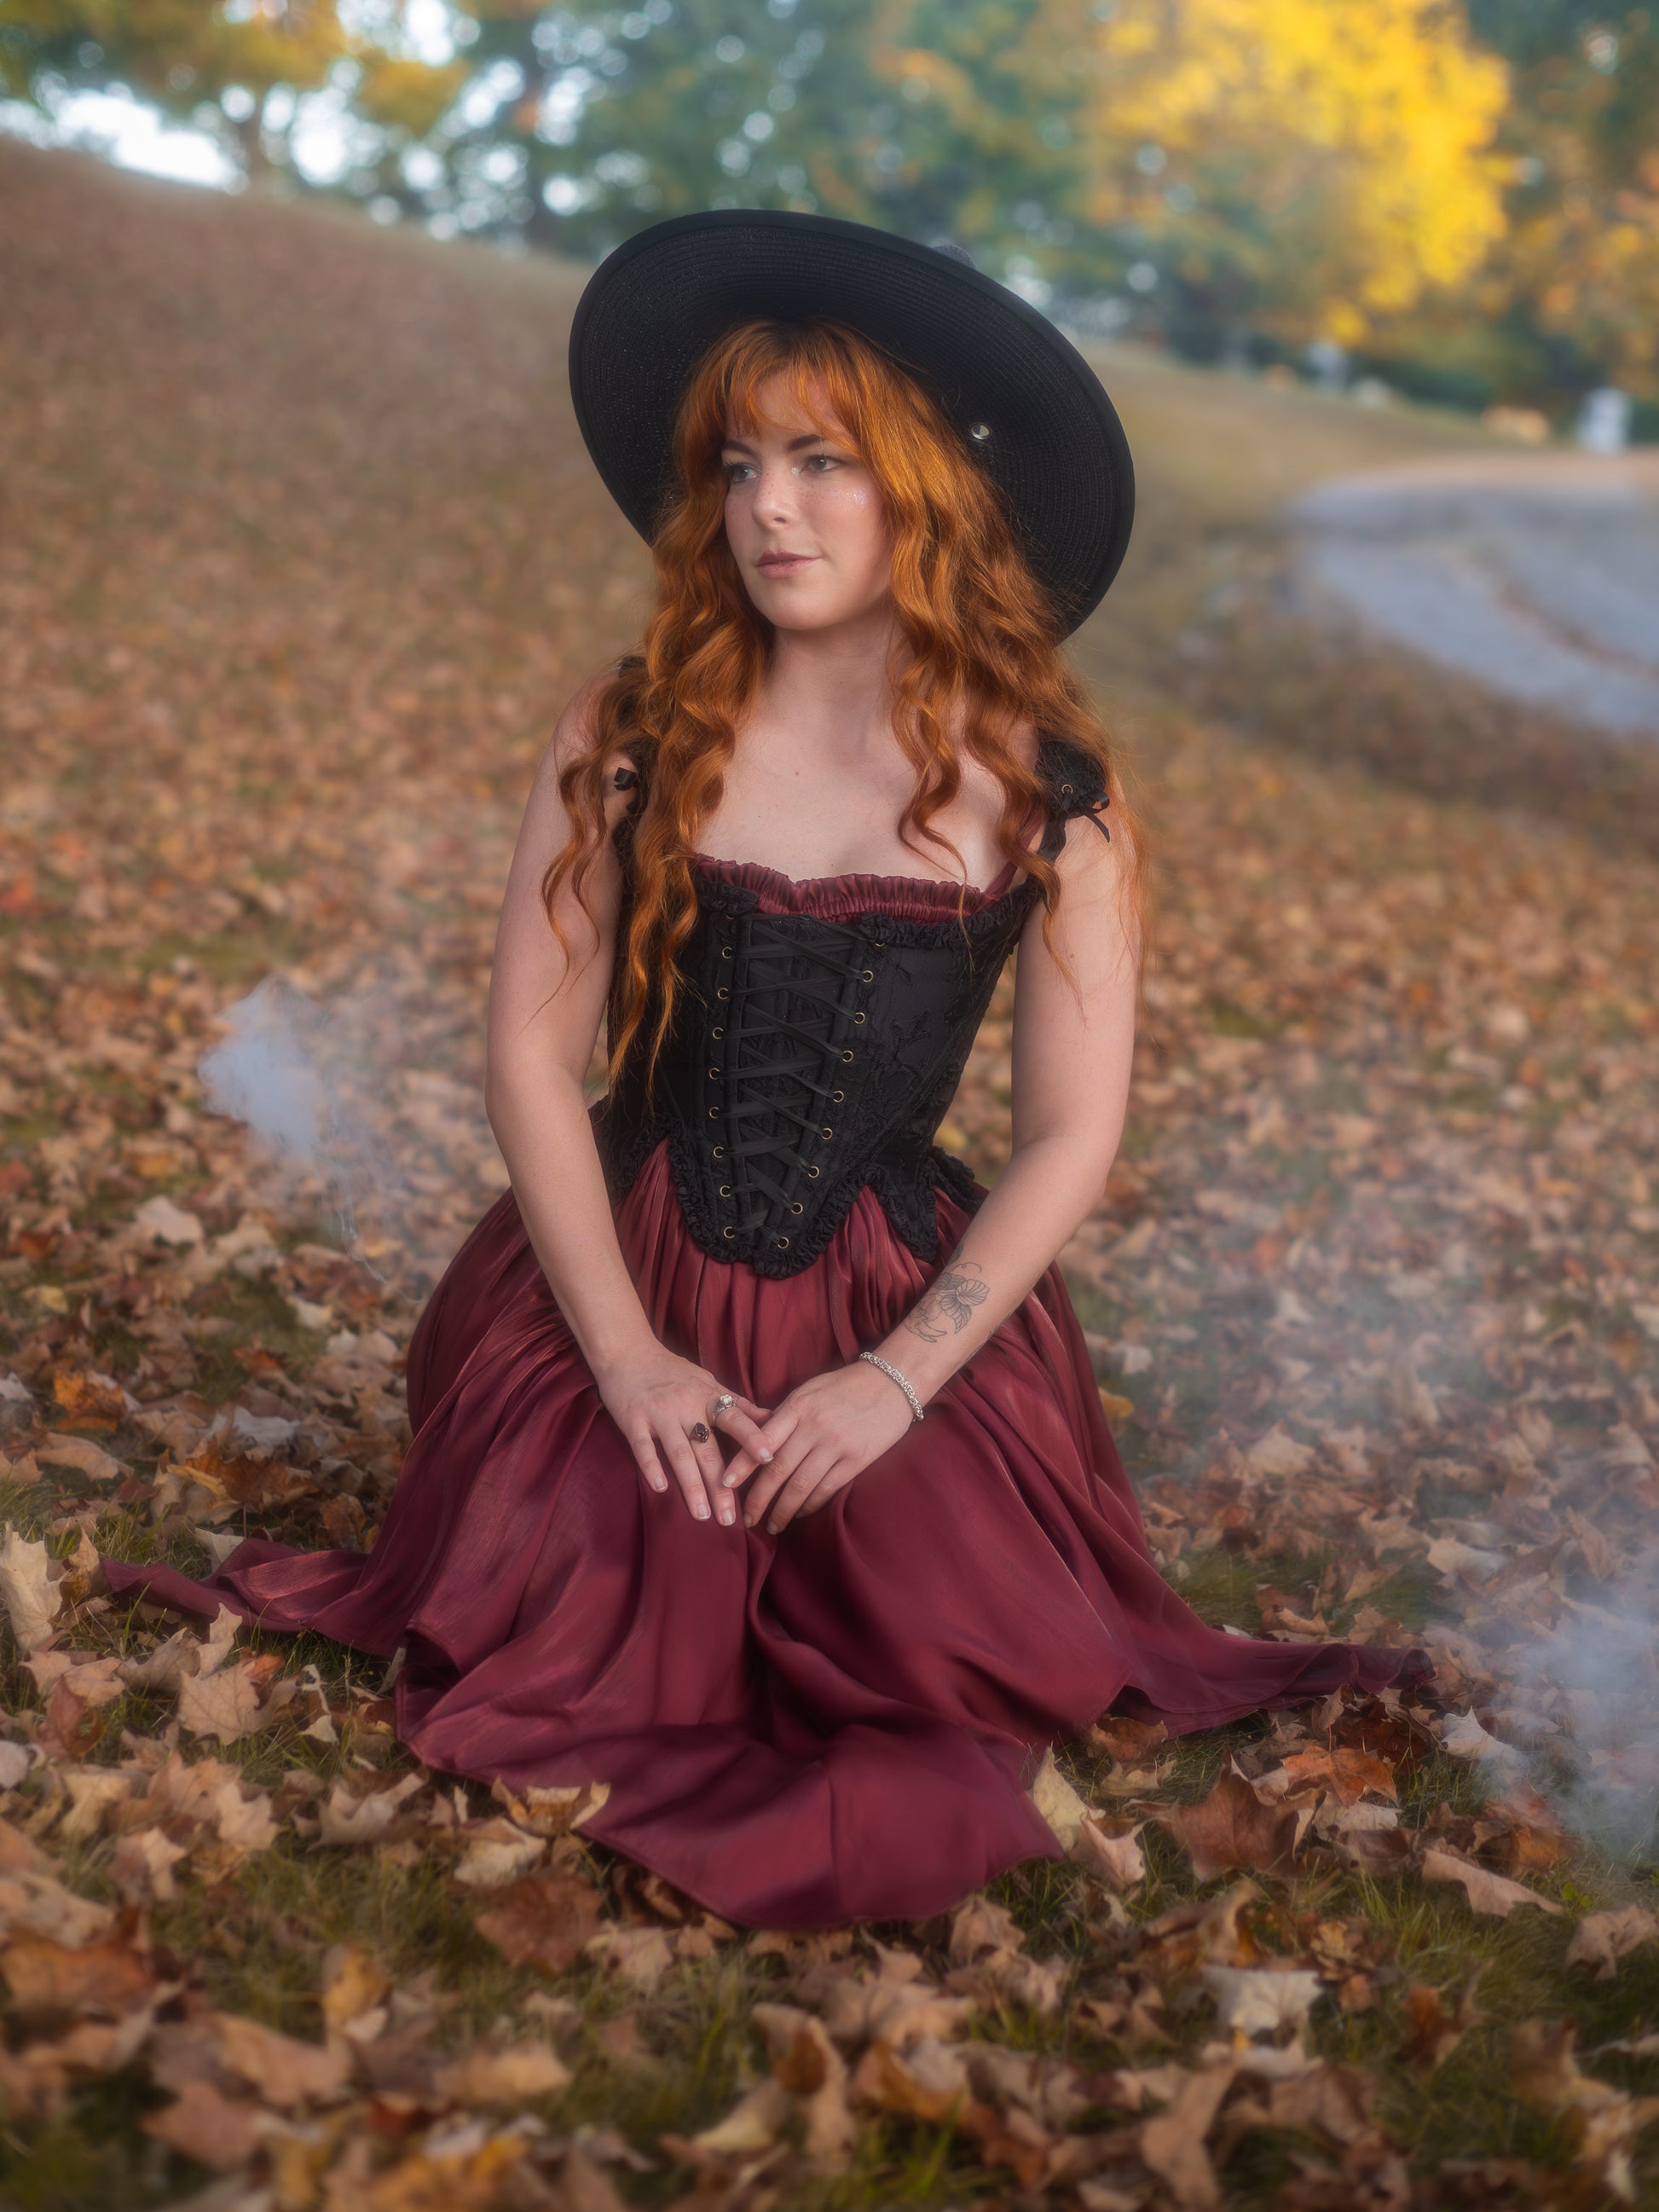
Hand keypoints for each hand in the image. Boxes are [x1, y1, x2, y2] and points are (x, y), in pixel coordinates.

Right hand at [592, 1343, 774, 1526]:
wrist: (627, 1352)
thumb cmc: (671, 1371)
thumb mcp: (708, 1382)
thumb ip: (737, 1404)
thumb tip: (772, 1419)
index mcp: (708, 1396)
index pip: (735, 1419)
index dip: (752, 1438)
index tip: (769, 1459)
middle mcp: (687, 1405)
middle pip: (708, 1450)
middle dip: (721, 1486)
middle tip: (730, 1518)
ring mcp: (659, 1412)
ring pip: (679, 1454)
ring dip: (691, 1486)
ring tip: (702, 1515)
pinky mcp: (633, 1419)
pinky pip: (643, 1447)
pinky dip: (652, 1467)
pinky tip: (661, 1489)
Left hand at [720, 1359, 915, 1533]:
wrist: (891, 1383)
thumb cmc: (845, 1386)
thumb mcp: (809, 1391)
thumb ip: (785, 1415)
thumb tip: (756, 1441)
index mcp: (798, 1406)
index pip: (762, 1440)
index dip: (741, 1464)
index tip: (725, 1483)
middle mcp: (814, 1427)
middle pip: (778, 1470)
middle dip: (758, 1499)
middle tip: (746, 1518)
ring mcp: (836, 1445)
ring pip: (800, 1486)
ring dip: (783, 1510)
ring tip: (772, 1525)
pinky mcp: (856, 1460)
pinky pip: (826, 1489)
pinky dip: (810, 1505)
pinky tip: (801, 1513)